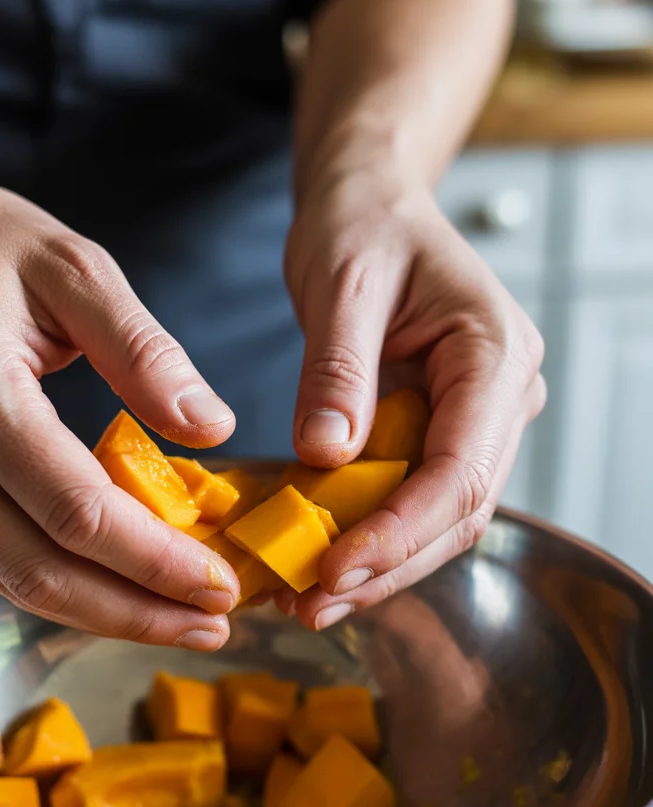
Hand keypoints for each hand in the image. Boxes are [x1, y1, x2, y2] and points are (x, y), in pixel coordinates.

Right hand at [0, 179, 238, 647]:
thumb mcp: (76, 269)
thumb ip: (145, 351)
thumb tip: (212, 427)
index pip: (75, 510)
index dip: (153, 560)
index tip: (219, 583)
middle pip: (42, 570)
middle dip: (136, 610)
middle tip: (215, 625)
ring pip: (17, 583)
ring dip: (105, 615)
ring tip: (181, 623)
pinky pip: (0, 564)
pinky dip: (68, 588)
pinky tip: (125, 592)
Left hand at [281, 168, 545, 628]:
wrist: (371, 204)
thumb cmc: (363, 224)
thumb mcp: (342, 283)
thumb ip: (338, 371)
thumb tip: (328, 457)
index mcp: (493, 353)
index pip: (460, 470)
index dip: (399, 531)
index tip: (335, 568)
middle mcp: (500, 396)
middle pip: (455, 511)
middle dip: (385, 565)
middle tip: (311, 603)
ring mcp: (475, 421)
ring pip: (438, 519)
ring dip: (376, 566)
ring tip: (306, 599)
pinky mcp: (440, 434)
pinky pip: (411, 500)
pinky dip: (368, 537)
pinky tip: (319, 563)